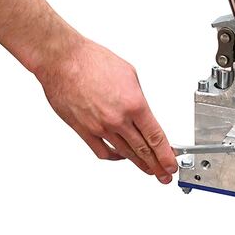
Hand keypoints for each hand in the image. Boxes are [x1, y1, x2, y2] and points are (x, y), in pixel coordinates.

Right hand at [34, 32, 178, 183]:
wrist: (63, 60)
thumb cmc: (91, 61)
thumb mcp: (129, 74)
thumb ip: (138, 98)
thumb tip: (142, 112)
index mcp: (133, 104)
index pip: (155, 137)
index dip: (166, 154)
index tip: (171, 163)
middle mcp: (118, 119)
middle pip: (142, 150)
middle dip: (157, 165)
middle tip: (165, 174)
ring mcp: (100, 127)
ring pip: (125, 153)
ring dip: (139, 163)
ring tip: (148, 170)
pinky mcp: (84, 130)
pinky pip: (102, 151)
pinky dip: (114, 157)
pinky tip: (121, 157)